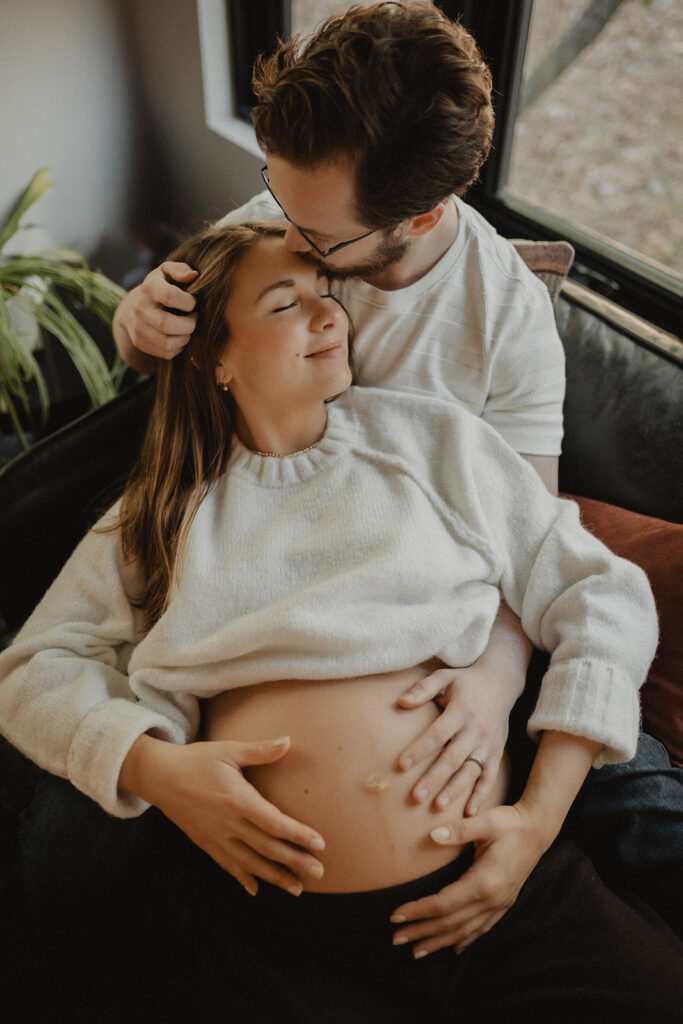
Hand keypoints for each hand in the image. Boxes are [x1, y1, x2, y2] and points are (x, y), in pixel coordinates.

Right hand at [114, 262, 197, 361]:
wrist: (130, 309)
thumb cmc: (158, 287)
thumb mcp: (166, 272)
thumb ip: (180, 270)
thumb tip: (193, 276)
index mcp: (149, 288)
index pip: (170, 296)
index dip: (188, 302)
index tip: (193, 302)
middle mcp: (140, 309)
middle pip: (167, 325)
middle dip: (188, 325)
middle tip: (193, 318)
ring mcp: (138, 328)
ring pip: (168, 343)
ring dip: (185, 338)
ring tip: (186, 328)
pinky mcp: (140, 343)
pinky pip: (166, 353)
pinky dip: (178, 347)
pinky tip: (179, 336)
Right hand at [123, 734, 325, 896]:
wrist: (158, 776)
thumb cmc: (196, 759)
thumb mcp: (228, 750)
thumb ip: (260, 751)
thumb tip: (288, 741)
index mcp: (237, 800)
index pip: (274, 823)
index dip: (298, 835)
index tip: (320, 844)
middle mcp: (228, 823)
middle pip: (267, 847)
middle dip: (295, 861)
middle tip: (319, 873)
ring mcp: (215, 836)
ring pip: (250, 862)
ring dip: (275, 876)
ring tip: (297, 888)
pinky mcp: (204, 842)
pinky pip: (227, 865)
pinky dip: (243, 877)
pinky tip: (256, 889)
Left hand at [390, 803, 551, 956]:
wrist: (538, 830)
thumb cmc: (510, 823)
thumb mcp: (486, 822)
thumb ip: (459, 830)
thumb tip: (432, 835)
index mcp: (483, 882)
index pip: (442, 904)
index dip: (417, 911)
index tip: (395, 915)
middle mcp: (491, 899)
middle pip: (450, 923)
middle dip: (421, 932)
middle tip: (396, 938)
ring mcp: (499, 904)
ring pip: (465, 931)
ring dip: (439, 942)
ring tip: (417, 951)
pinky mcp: (504, 903)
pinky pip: (482, 928)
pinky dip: (466, 940)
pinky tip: (454, 948)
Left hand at [397, 664, 509, 814]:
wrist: (501, 682)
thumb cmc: (465, 680)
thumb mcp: (444, 676)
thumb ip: (423, 688)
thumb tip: (401, 702)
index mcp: (461, 711)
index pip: (438, 734)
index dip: (420, 750)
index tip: (401, 765)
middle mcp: (476, 729)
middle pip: (453, 758)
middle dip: (434, 778)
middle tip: (416, 797)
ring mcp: (488, 743)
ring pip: (470, 771)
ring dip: (455, 790)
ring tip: (438, 807)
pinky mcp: (497, 752)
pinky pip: (490, 776)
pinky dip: (482, 795)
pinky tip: (469, 813)